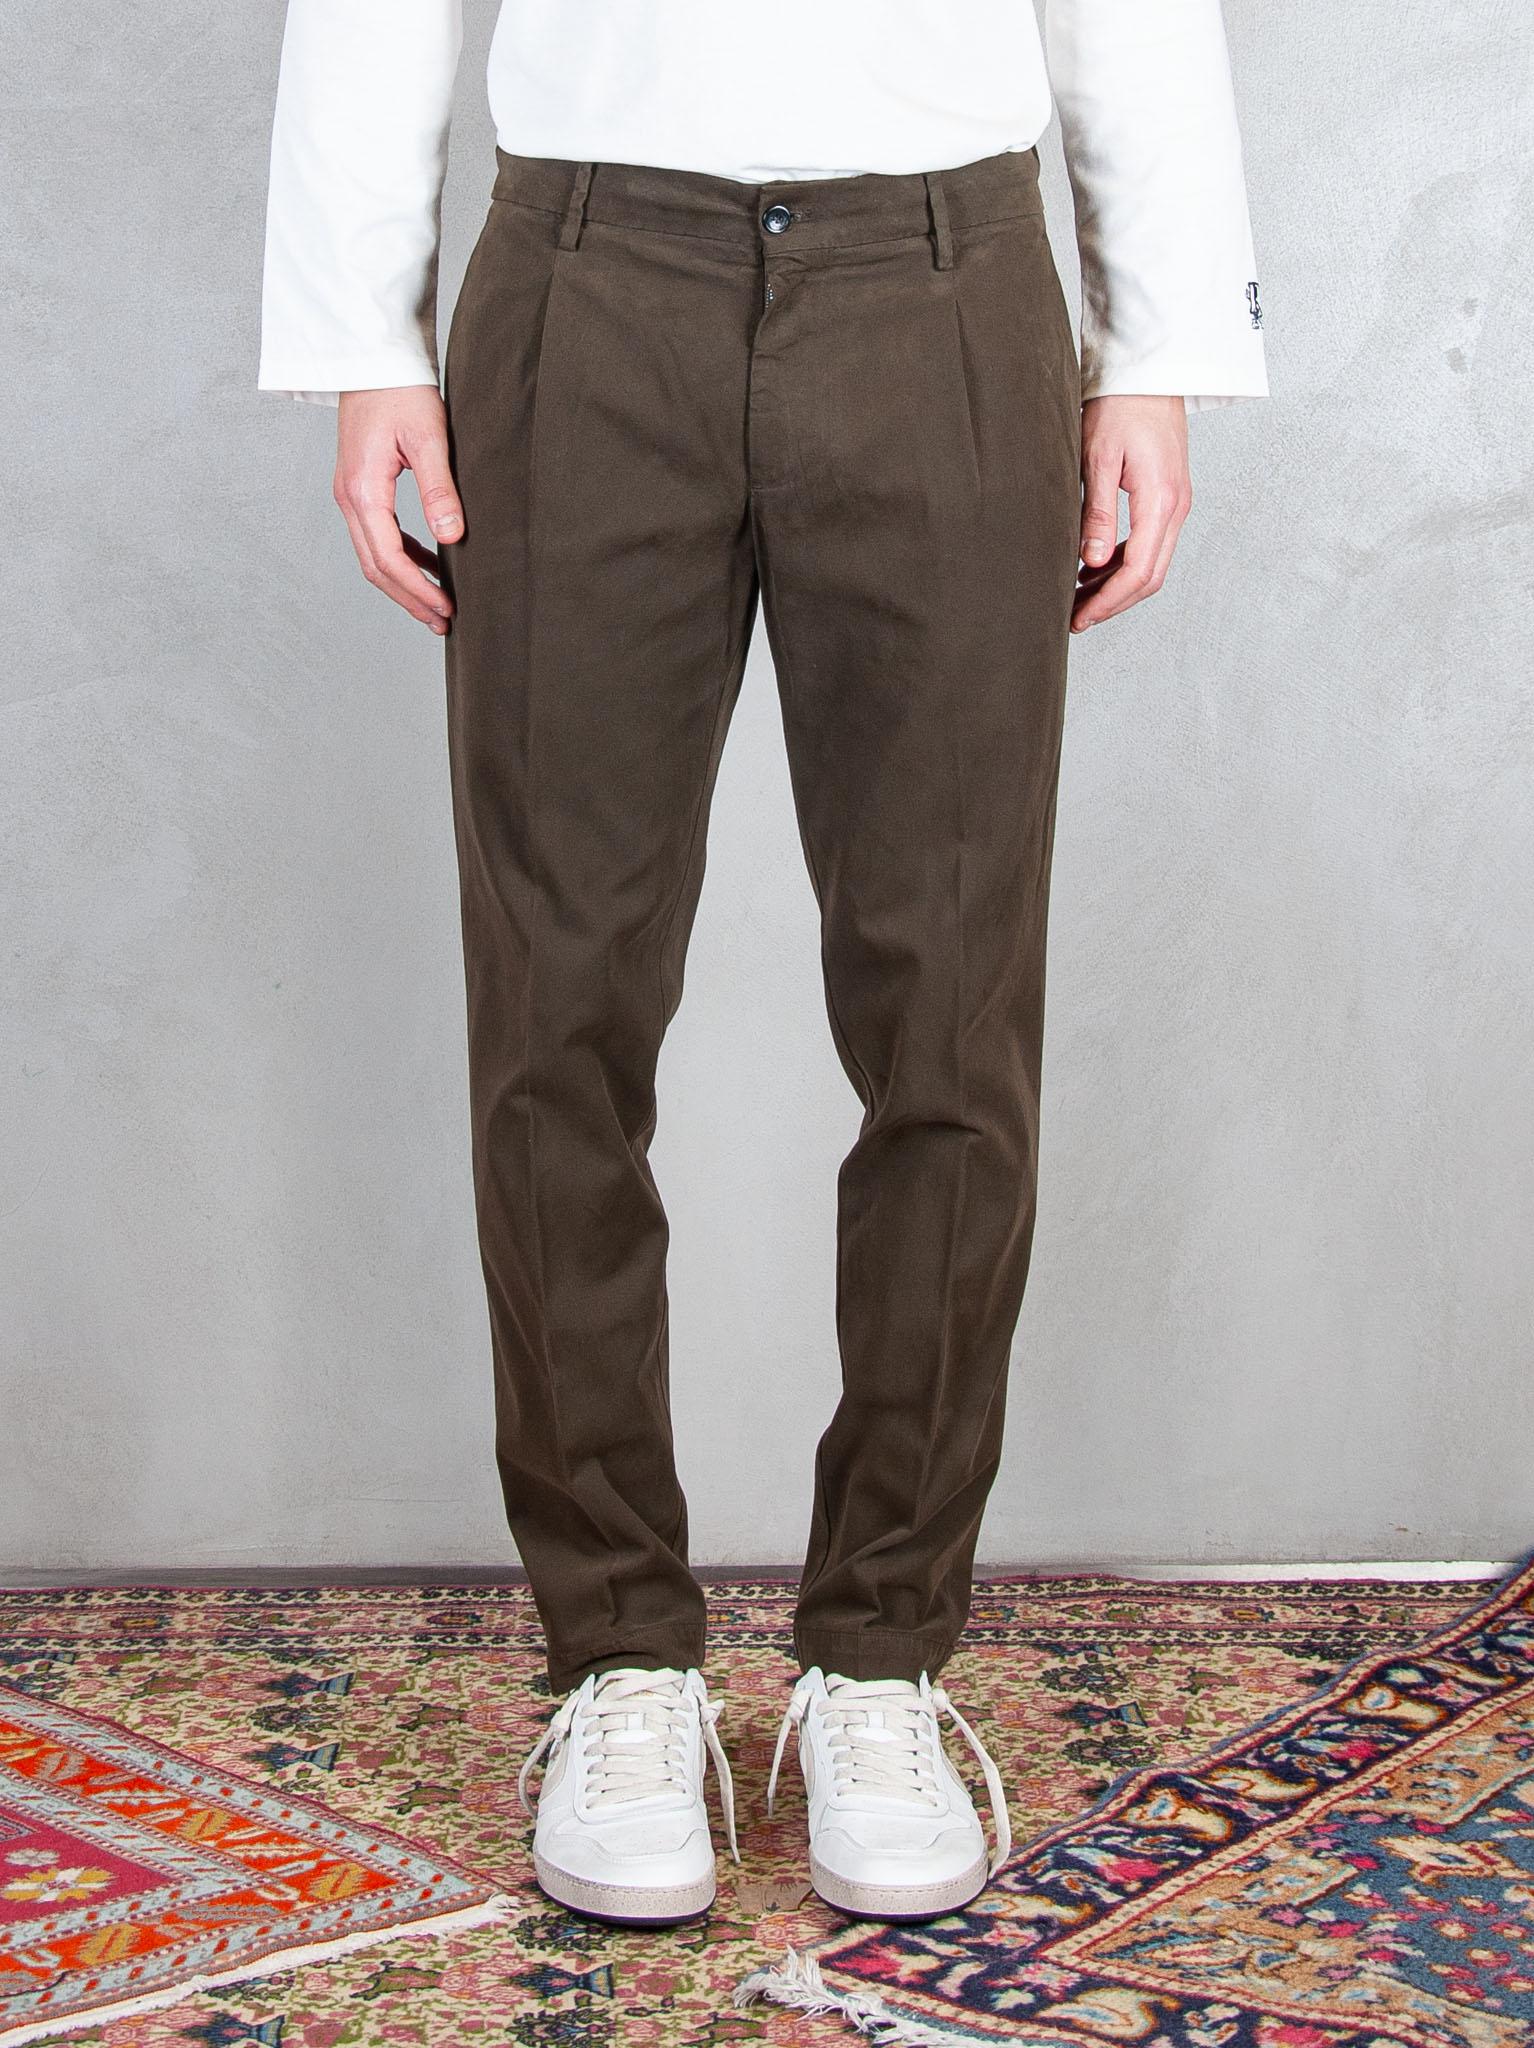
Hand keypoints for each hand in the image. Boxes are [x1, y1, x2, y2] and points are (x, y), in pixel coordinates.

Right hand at [334, 386, 462, 634]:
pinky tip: (426, 566)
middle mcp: (348, 497)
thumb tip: (451, 537)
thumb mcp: (428, 437)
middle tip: (443, 622)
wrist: (371, 356)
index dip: (418, 590)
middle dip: (409, 598)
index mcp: (363, 491)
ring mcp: (349, 493)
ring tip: (436, 606)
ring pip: (373, 555)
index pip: (389, 558)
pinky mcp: (359, 486)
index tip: (446, 610)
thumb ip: (439, 488)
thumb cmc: (400, 388)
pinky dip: (400, 557)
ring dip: (403, 584)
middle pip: (376, 567)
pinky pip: (375, 536)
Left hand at [1072, 395, 1191, 632]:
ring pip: (1152, 563)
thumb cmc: (1120, 405)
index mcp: (1161, 501)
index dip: (1108, 602)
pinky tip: (1093, 566)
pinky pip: (1151, 544)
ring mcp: (1176, 503)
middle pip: (1150, 577)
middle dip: (1113, 602)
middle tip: (1076, 618)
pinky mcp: (1168, 496)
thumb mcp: (1098, 459)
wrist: (1148, 370)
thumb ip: (1097, 514)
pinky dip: (1123, 563)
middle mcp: (1176, 507)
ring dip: (1118, 585)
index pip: (1138, 572)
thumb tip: (1090, 563)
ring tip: (1078, 596)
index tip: (1080, 618)